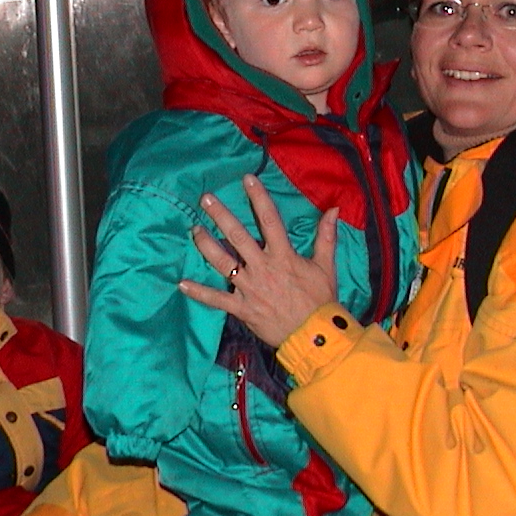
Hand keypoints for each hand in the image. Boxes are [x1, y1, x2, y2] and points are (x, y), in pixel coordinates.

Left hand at [178, 174, 338, 347]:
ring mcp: (250, 288)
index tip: (247, 179)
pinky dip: (199, 292)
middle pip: (238, 236)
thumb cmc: (321, 300)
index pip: (269, 220)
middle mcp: (263, 267)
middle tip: (205, 199)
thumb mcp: (326, 266)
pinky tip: (182, 283)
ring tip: (194, 230)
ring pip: (222, 262)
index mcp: (283, 255)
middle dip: (220, 215)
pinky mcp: (242, 308)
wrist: (314, 336)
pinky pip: (216, 299)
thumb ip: (327, 236)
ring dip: (206, 245)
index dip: (258, 197)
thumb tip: (334, 209)